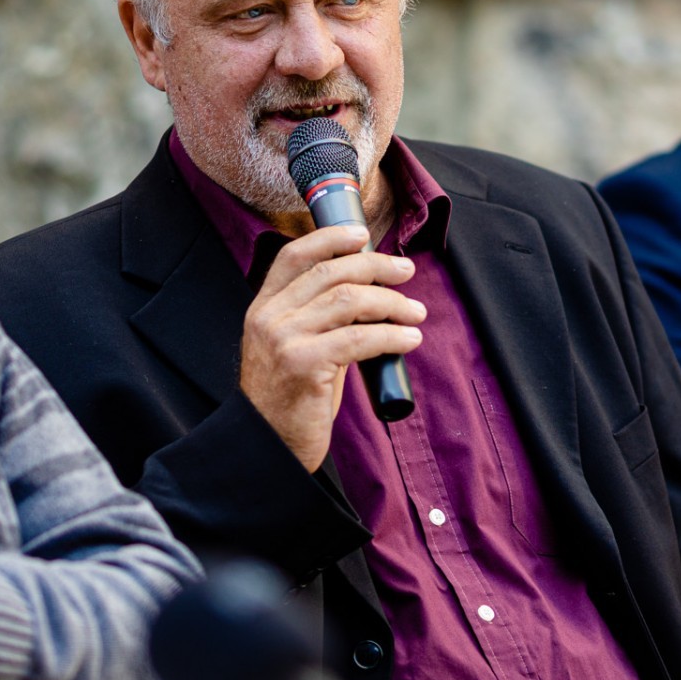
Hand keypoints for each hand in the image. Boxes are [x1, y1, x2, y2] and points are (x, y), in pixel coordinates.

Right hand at [240, 225, 424, 469]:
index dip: (331, 237)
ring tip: (417, 313)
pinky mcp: (305, 365)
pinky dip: (392, 335)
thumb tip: (370, 293)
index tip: (364, 234)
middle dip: (377, 267)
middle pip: (332, 272)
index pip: (294, 256)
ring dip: (393, 304)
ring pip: (350, 301)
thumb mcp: (295, 347)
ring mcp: (285, 340)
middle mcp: (269, 318)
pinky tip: (410, 338)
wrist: (269, 445)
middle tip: (407, 272)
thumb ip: (320, 318)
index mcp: (263, 307)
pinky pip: (359, 339)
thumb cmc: (290, 398)